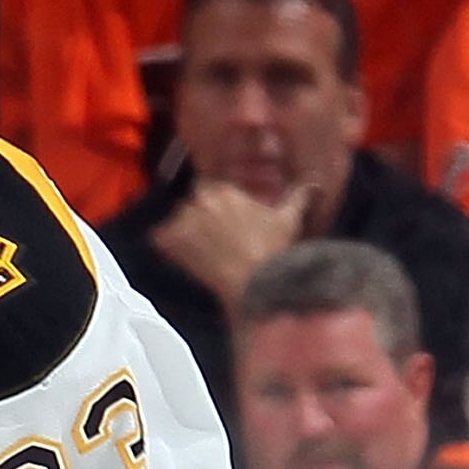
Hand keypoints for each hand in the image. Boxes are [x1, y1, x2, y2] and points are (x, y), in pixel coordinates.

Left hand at [148, 180, 307, 308]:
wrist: (253, 281)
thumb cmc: (271, 251)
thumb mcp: (288, 218)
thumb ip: (298, 196)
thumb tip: (312, 186)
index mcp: (226, 191)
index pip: (210, 186)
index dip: (214, 203)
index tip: (219, 215)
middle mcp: (202, 201)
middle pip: (191, 202)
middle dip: (198, 215)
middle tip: (209, 235)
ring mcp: (184, 222)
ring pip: (174, 219)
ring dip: (181, 230)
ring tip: (196, 248)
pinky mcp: (172, 244)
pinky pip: (157, 238)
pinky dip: (163, 244)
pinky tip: (175, 253)